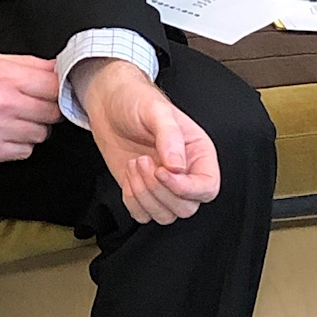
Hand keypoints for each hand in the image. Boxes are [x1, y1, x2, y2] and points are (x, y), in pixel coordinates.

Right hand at [0, 52, 61, 163]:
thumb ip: (29, 64)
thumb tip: (59, 69)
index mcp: (5, 76)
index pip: (55, 86)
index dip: (58, 88)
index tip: (54, 90)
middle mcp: (3, 103)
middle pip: (52, 113)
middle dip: (47, 108)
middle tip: (31, 104)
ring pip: (41, 135)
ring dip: (34, 127)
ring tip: (14, 118)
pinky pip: (25, 152)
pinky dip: (19, 144)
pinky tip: (4, 132)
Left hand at [73, 58, 220, 223]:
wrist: (108, 103)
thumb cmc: (136, 100)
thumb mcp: (156, 110)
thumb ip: (170, 136)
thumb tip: (177, 167)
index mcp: (199, 154)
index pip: (207, 188)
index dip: (186, 188)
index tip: (162, 172)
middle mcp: (186, 173)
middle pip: (186, 207)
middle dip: (159, 190)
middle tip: (143, 161)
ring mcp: (164, 186)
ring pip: (165, 215)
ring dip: (144, 195)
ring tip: (135, 164)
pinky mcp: (143, 192)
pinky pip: (143, 215)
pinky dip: (133, 201)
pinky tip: (129, 175)